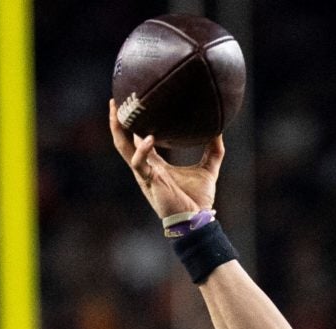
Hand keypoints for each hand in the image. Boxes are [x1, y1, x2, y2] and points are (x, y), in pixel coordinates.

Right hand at [109, 102, 222, 222]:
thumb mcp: (209, 169)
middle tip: (115, 101)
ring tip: (118, 111)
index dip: (133, 125)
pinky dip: (142, 149)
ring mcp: (145, 175)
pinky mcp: (149, 182)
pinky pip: (139, 163)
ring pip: (123, 149)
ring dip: (118, 130)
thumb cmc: (198, 200)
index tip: (134, 105)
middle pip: (124, 142)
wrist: (196, 220)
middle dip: (117, 122)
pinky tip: (148, 137)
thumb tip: (220, 129)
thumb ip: (214, 150)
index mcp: (155, 165)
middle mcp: (146, 168)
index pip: (138, 141)